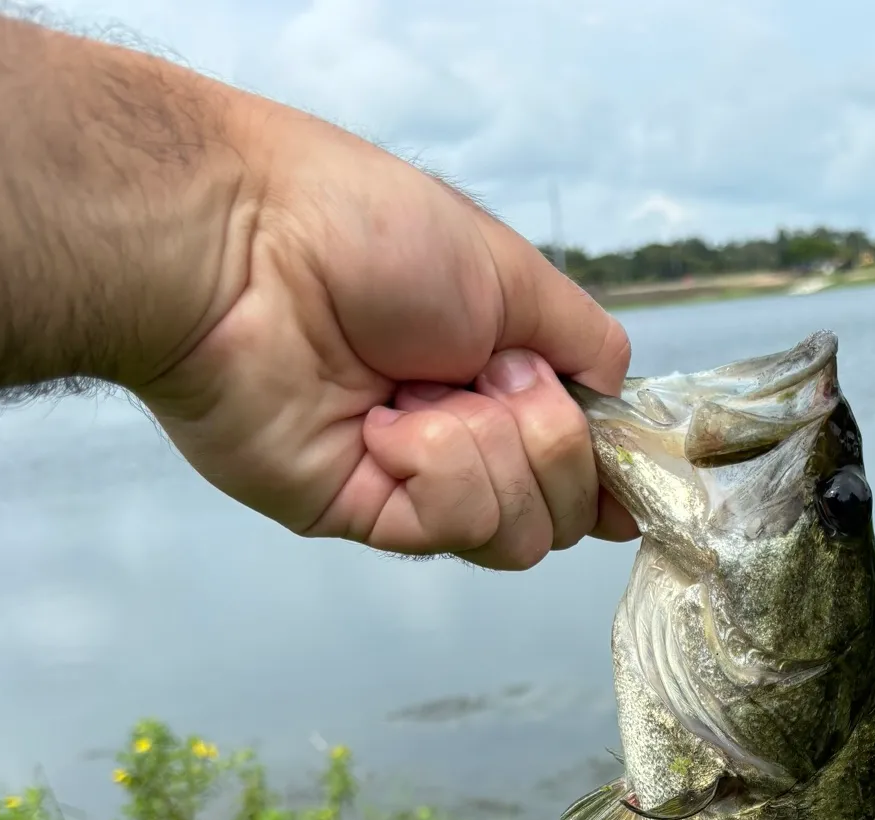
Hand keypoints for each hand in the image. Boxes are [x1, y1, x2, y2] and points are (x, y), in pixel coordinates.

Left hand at [137, 100, 636, 568]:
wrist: (241, 247)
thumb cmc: (362, 229)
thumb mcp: (510, 270)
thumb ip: (582, 344)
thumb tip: (620, 404)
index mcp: (498, 378)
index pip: (581, 464)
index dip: (608, 474)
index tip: (632, 471)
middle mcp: (462, 438)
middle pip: (563, 513)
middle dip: (551, 445)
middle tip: (493, 377)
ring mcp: (413, 484)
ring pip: (519, 535)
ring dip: (490, 453)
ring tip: (419, 393)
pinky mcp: (364, 516)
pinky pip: (451, 531)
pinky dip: (436, 472)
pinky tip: (382, 426)